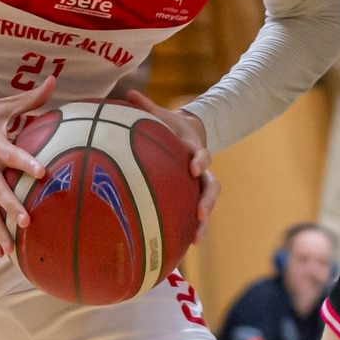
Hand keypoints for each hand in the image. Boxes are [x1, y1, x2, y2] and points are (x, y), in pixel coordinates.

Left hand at [123, 90, 219, 237]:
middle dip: (208, 200)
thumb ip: (146, 106)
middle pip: (211, 185)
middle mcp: (201, 169)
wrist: (189, 132)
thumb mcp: (160, 115)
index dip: (198, 160)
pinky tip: (182, 247)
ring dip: (204, 221)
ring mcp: (200, 184)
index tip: (193, 167)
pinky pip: (196, 213)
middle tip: (201, 213)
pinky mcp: (194, 195)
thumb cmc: (169, 125)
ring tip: (196, 239)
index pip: (201, 155)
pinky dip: (192, 228)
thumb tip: (128, 92)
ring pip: (208, 203)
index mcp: (194, 149)